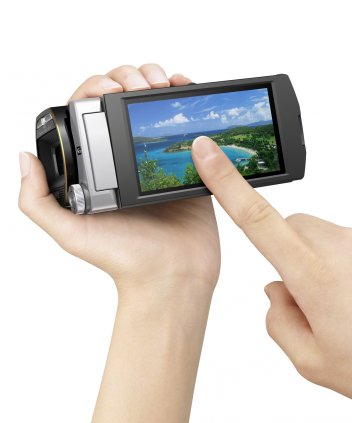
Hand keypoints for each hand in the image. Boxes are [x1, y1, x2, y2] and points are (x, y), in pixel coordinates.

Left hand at [19, 65, 219, 290]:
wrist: (172, 277)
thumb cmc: (125, 260)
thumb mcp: (70, 233)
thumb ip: (37, 200)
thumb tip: (23, 156)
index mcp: (99, 170)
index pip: (89, 113)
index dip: (96, 89)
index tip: (109, 89)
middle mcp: (126, 162)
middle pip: (123, 103)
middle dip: (129, 79)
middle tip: (142, 84)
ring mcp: (159, 162)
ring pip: (154, 108)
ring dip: (157, 82)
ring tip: (162, 84)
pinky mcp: (190, 168)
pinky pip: (189, 127)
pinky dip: (187, 101)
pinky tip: (184, 90)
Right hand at [191, 136, 351, 422]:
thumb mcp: (312, 362)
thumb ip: (278, 319)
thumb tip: (277, 286)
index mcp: (316, 279)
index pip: (259, 219)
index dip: (227, 182)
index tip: (208, 152)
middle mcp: (348, 248)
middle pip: (297, 225)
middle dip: (296, 251)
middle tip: (318, 294)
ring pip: (335, 235)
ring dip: (335, 259)